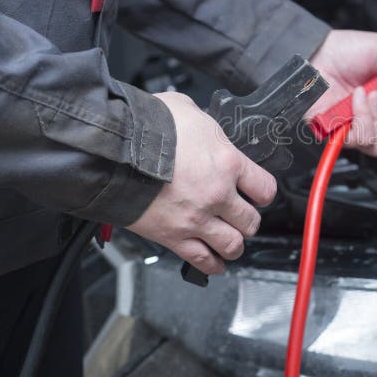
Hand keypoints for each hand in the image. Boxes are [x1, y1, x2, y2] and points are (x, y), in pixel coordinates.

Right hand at [127, 92, 276, 274]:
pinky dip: (212, 265)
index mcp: (227, 163)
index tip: (258, 194)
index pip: (265, 188)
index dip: (263, 192)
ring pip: (232, 245)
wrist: (112, 149)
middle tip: (242, 216)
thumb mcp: (188, 111)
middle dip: (248, 220)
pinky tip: (216, 263)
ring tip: (231, 240)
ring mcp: (197, 219)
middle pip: (251, 221)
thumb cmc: (147, 127)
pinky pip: (201, 260)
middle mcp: (218, 195)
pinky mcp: (173, 236)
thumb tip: (206, 132)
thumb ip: (206, 129)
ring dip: (234, 244)